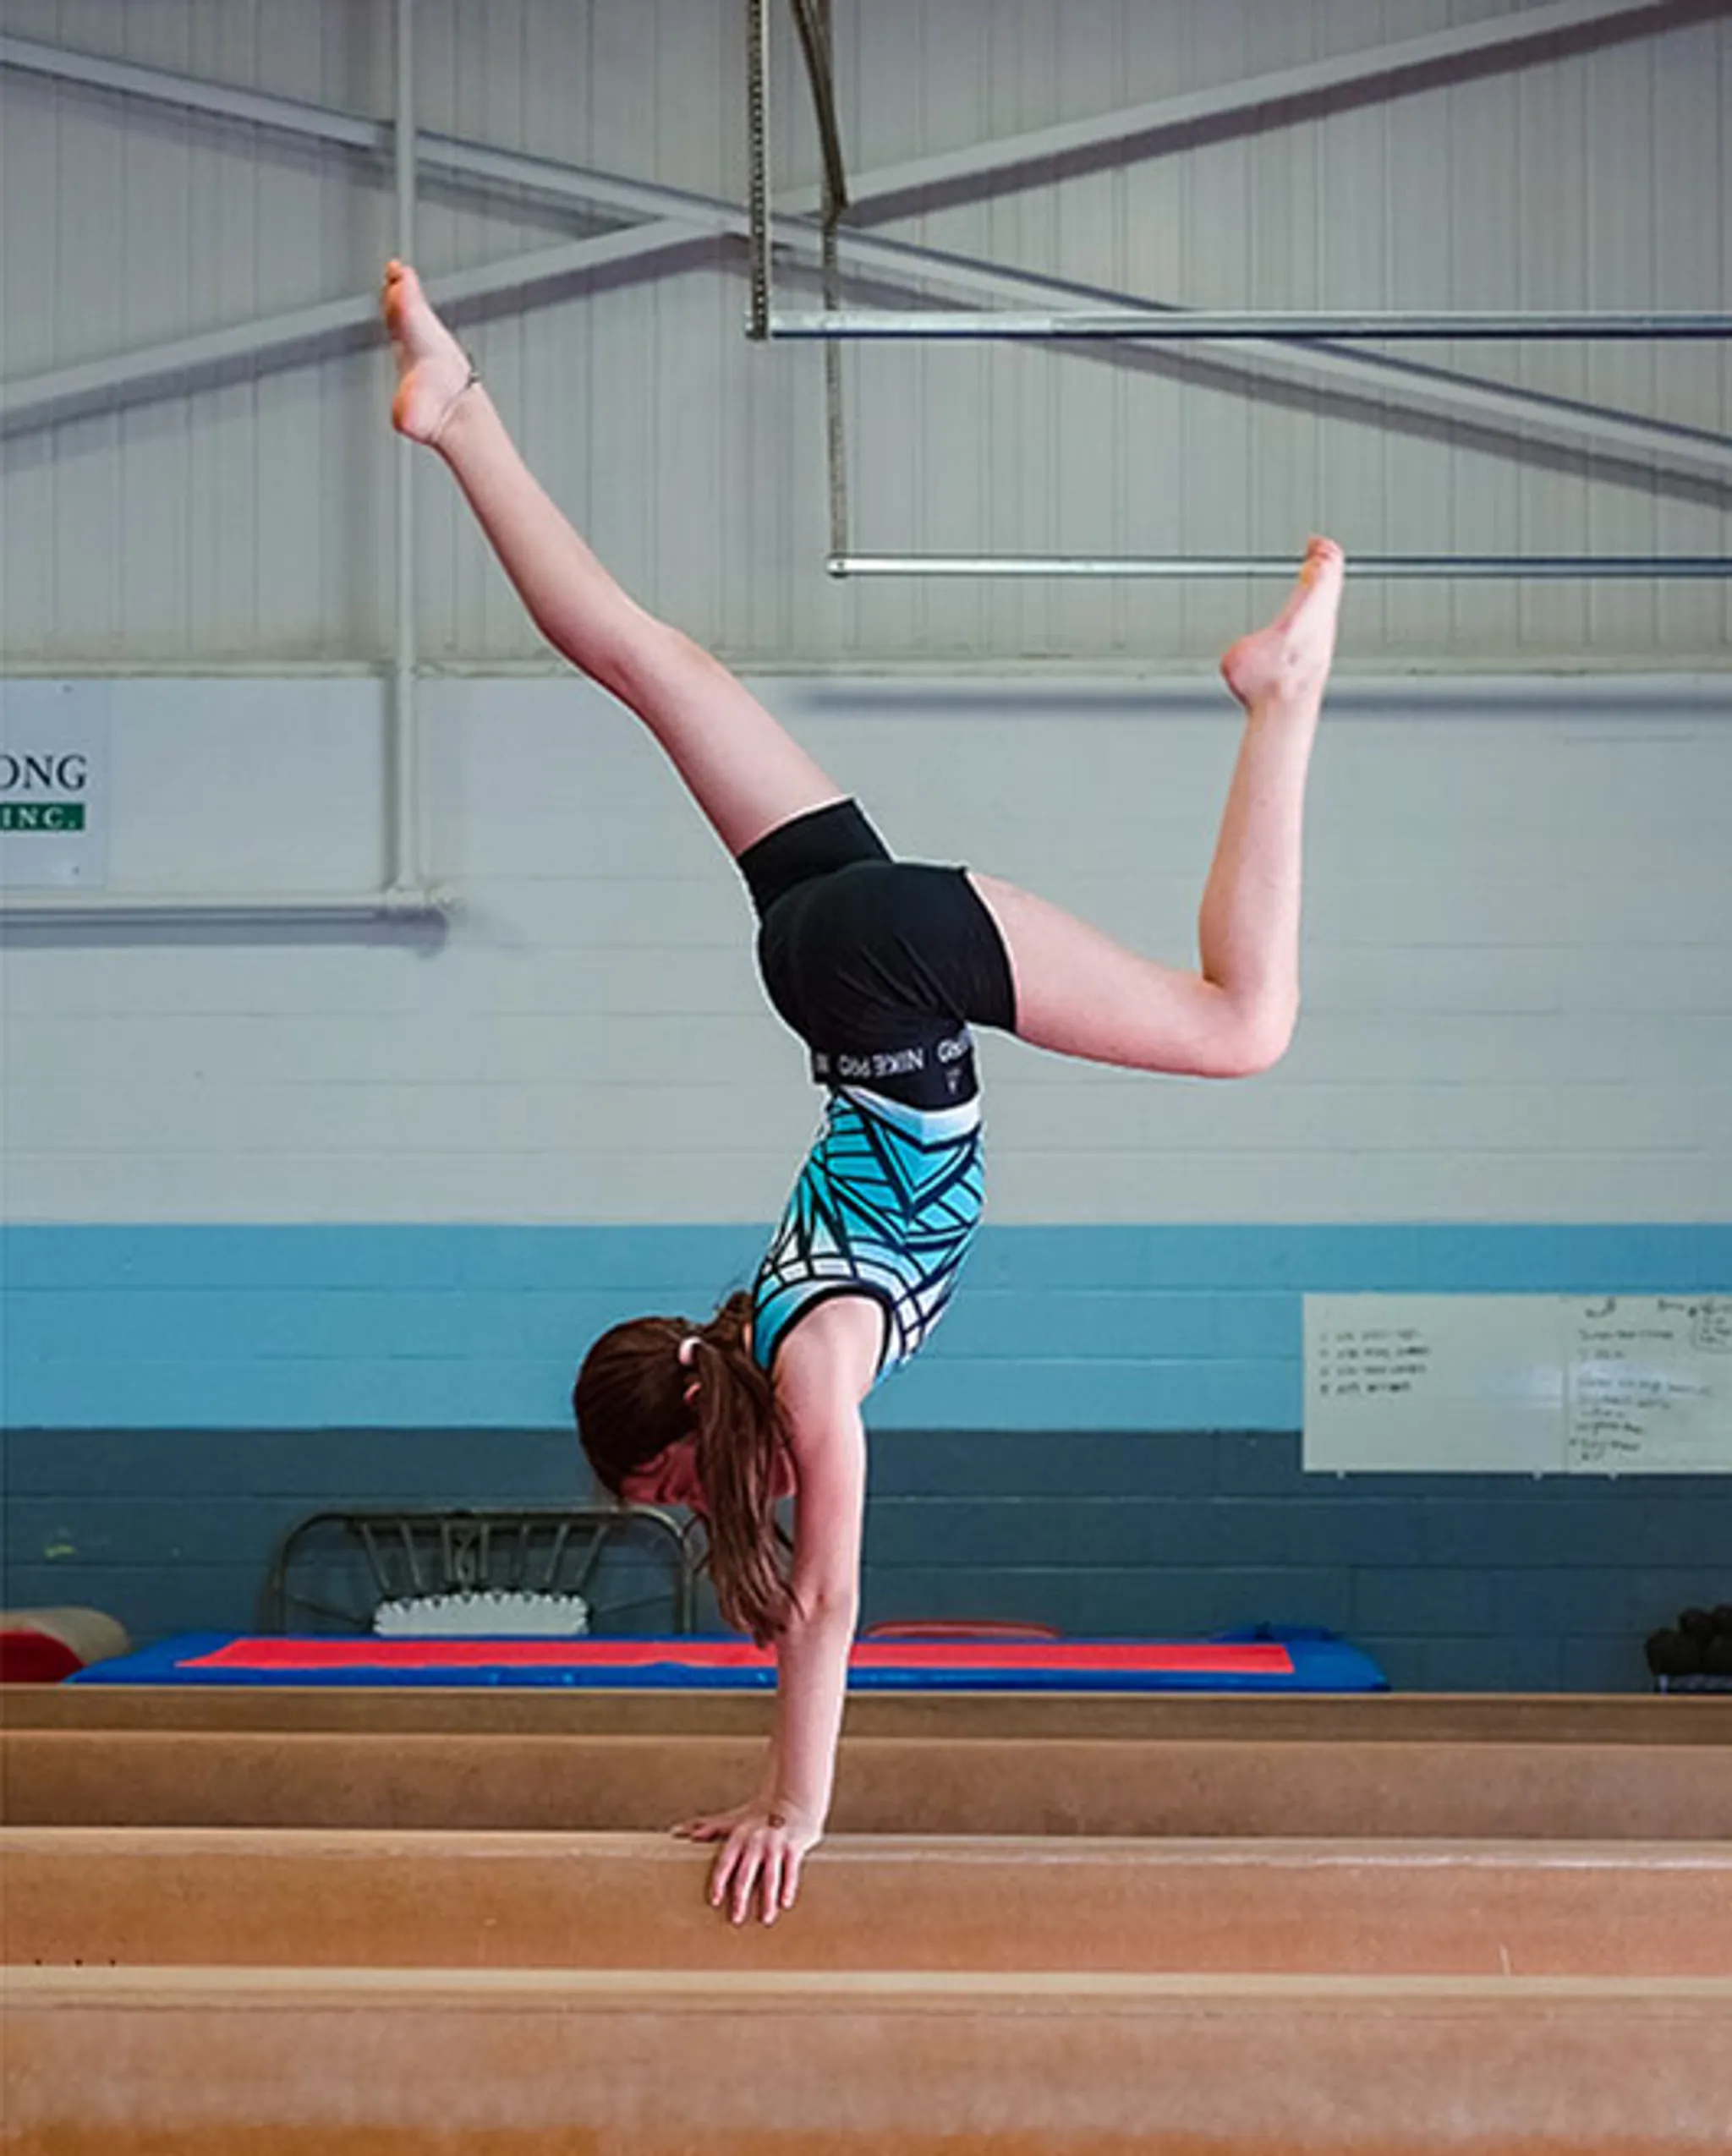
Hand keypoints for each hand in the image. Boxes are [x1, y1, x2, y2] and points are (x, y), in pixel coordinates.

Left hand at [672, 1798, 821, 1926]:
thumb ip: (708, 1828)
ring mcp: (775, 1845)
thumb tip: (676, 1831)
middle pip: (746, 1874)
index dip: (719, 1882)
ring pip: (770, 1877)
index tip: (715, 1901)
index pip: (725, 1862)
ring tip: (765, 1920)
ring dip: (767, 1900)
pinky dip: (788, 1887)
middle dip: (741, 1898)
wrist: (792, 1797)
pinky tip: (785, 1904)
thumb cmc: (758, 1814)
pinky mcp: (794, 1847)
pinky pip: (791, 1871)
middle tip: (737, 1920)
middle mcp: (755, 1841)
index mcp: (739, 1836)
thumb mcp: (733, 1819)